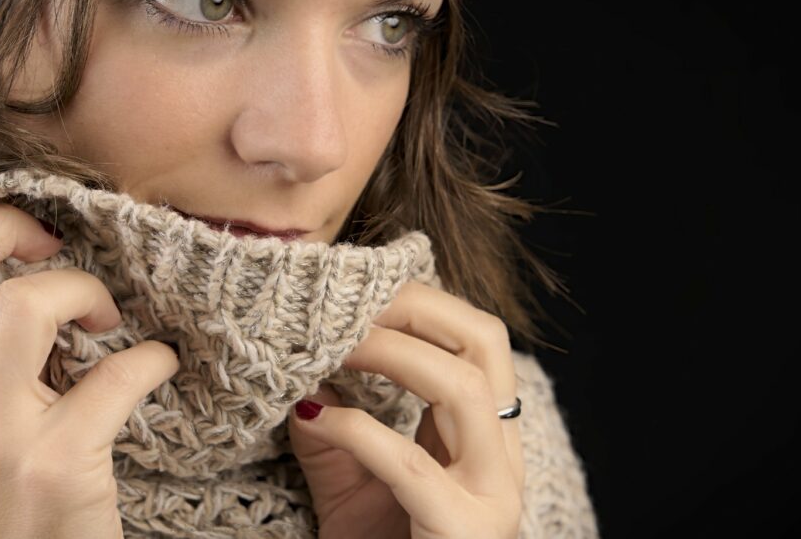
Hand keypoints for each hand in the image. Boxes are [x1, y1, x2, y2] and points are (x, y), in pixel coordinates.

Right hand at [0, 203, 179, 538]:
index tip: (16, 232)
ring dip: (83, 289)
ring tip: (106, 319)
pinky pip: (118, 375)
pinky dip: (153, 359)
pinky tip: (159, 366)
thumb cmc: (1, 507)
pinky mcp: (56, 464)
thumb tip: (19, 277)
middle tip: (52, 244)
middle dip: (3, 224)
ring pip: (25, 302)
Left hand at [286, 281, 524, 538]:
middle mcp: (501, 457)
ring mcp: (492, 495)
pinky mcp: (465, 532)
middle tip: (352, 301)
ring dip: (391, 352)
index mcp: (481, 435)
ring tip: (335, 342)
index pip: (473, 336)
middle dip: (417, 306)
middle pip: (487, 341)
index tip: (354, 285)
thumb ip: (333, 425)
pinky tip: (315, 416)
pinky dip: (359, 429)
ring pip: (465, 387)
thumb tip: (299, 365)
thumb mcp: (350, 480)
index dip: (418, 299)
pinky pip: (412, 465)